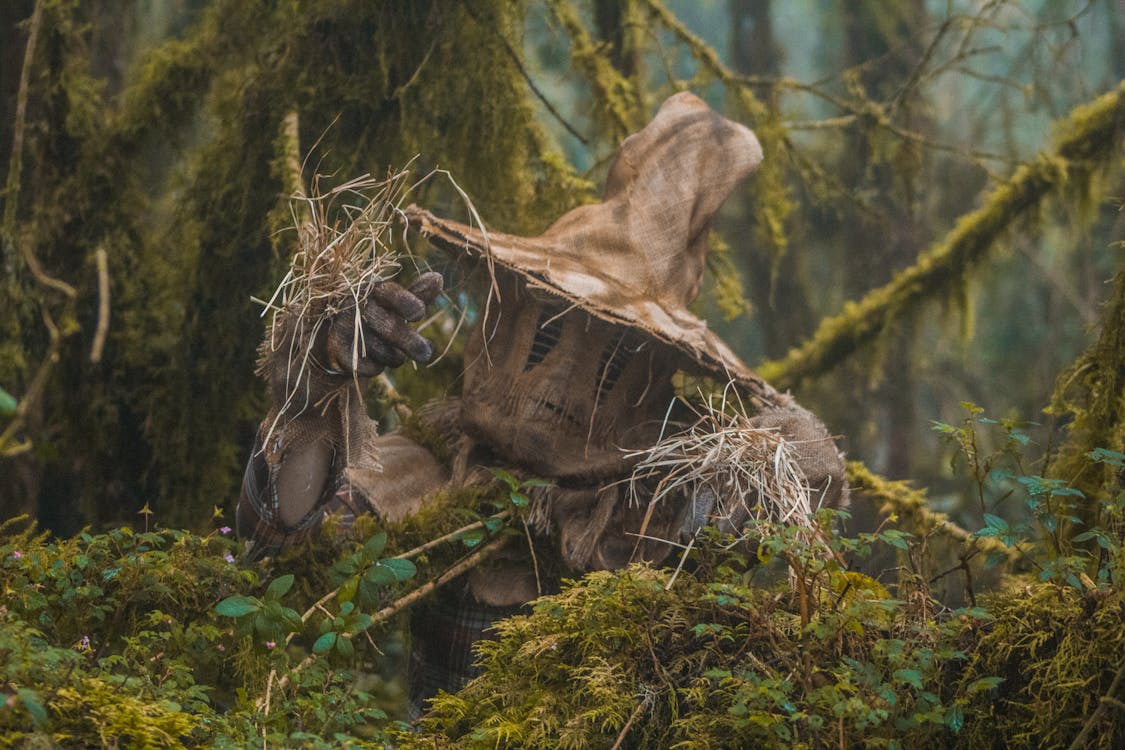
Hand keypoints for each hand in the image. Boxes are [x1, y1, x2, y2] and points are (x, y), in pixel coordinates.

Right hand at [321, 271, 443, 376]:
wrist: (332, 333)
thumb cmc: (375, 314)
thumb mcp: (394, 303)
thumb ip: (417, 293)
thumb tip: (438, 277)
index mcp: (374, 290)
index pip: (390, 293)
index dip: (406, 303)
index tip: (419, 314)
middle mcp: (357, 306)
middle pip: (389, 327)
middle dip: (410, 342)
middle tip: (426, 354)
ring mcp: (344, 328)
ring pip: (381, 350)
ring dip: (394, 356)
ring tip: (392, 351)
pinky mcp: (336, 351)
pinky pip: (367, 366)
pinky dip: (376, 367)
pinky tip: (374, 359)